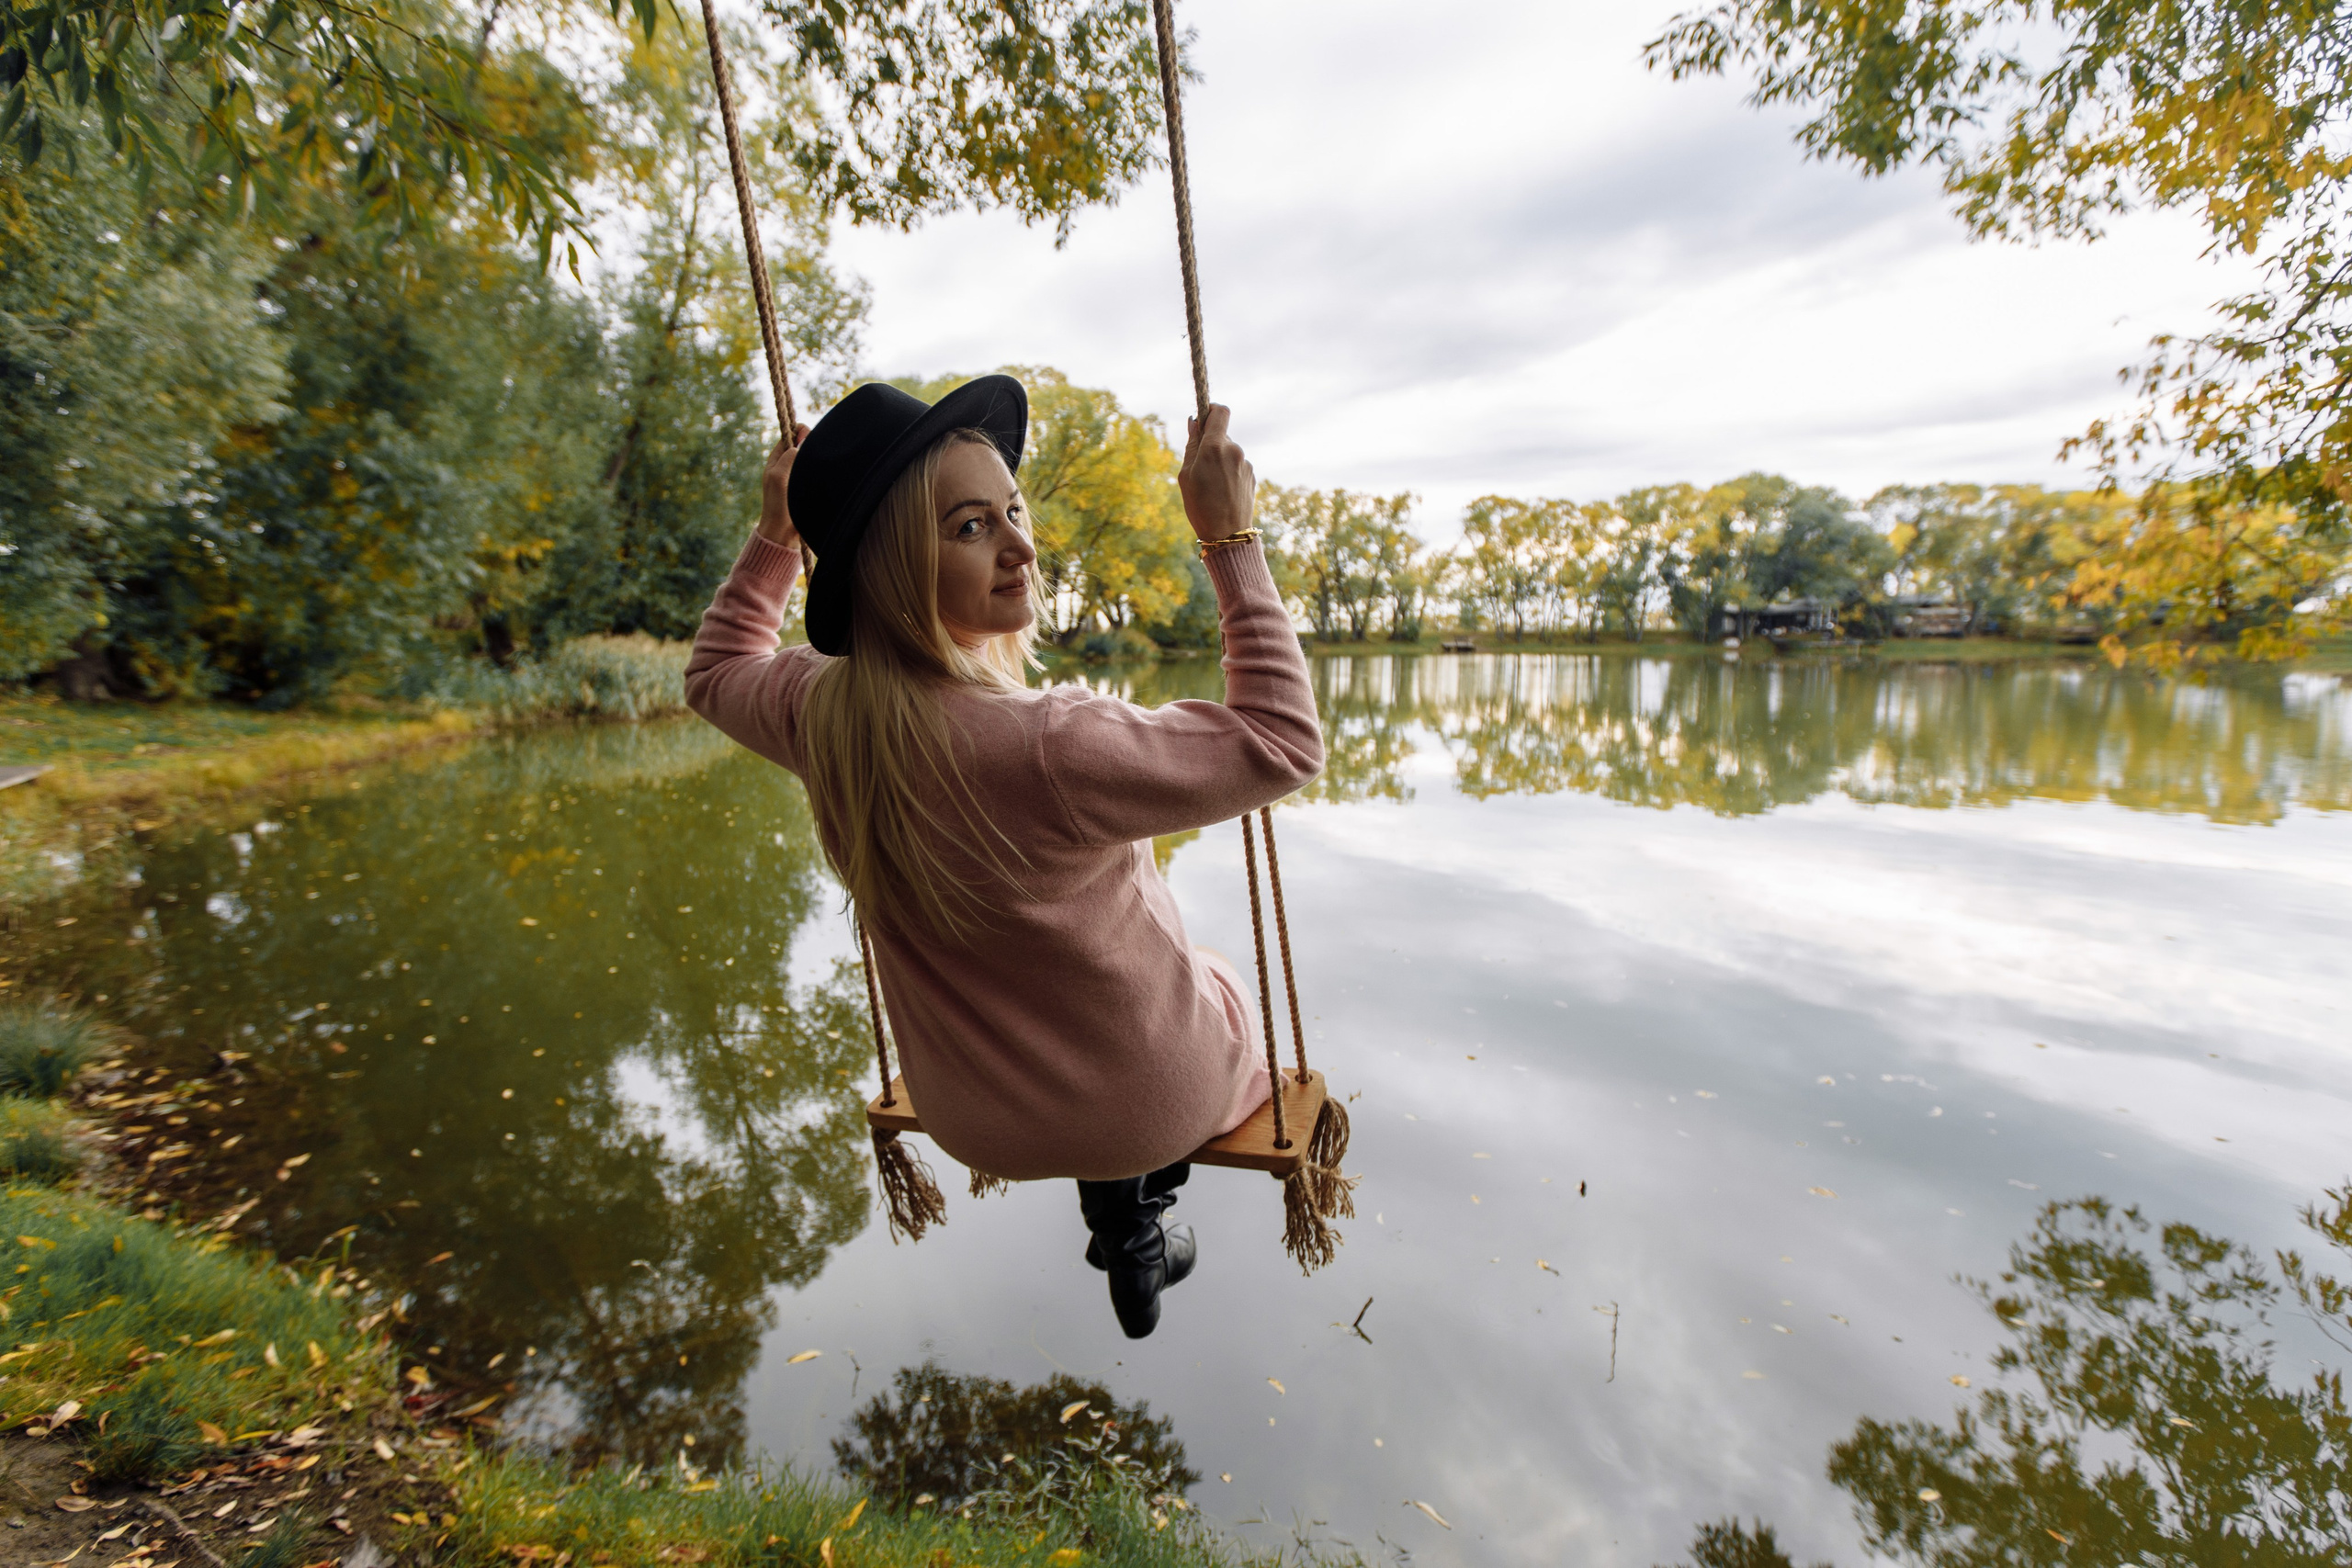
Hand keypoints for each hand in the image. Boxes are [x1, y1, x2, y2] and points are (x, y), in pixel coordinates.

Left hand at [755, 424, 810, 548]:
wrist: (784, 532)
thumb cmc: (778, 505)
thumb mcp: (778, 476)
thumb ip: (789, 456)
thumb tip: (802, 441)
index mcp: (777, 459)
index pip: (790, 435)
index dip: (800, 432)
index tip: (808, 438)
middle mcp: (788, 465)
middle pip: (803, 444)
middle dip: (811, 443)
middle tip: (816, 450)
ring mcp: (799, 476)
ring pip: (812, 457)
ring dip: (817, 457)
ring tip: (822, 462)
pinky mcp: (809, 486)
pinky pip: (818, 471)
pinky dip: (822, 469)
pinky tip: (827, 471)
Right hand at [1178, 404, 1254, 542]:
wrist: (1227, 535)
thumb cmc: (1200, 506)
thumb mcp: (1186, 475)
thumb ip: (1192, 445)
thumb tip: (1195, 421)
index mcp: (1215, 447)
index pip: (1220, 411)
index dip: (1211, 410)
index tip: (1204, 417)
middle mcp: (1234, 450)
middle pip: (1222, 434)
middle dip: (1210, 443)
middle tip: (1199, 467)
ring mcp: (1245, 463)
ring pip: (1229, 452)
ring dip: (1219, 460)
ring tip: (1211, 486)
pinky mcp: (1252, 475)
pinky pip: (1237, 465)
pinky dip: (1228, 472)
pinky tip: (1222, 492)